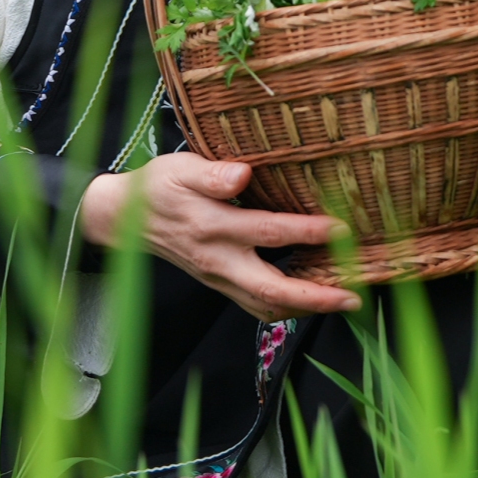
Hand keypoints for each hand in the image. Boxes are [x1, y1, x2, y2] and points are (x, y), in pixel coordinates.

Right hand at [80, 155, 361, 320]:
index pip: (269, 231)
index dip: (307, 232)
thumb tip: (243, 174)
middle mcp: (219, 260)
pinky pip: (256, 306)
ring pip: (266, 305)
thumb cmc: (158, 186)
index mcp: (213, 226)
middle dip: (316, 298)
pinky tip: (311, 300)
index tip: (341, 229)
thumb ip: (211, 174)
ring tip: (344, 301)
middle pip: (272, 290)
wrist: (123, 217)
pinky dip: (287, 308)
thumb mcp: (179, 169)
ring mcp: (219, 277)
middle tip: (354, 297)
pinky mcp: (219, 284)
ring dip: (306, 308)